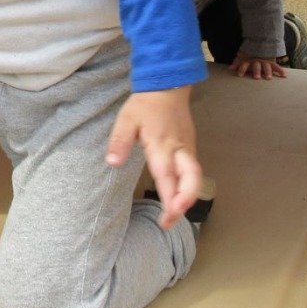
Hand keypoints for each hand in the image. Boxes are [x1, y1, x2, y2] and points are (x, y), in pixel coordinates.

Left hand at [105, 87, 201, 229]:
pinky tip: (177, 196)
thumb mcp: (126, 119)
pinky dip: (187, 186)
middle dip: (184, 203)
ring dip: (186, 197)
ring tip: (172, 214)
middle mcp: (179, 150)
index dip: (170, 198)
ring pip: (195, 176)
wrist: (167, 85)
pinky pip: (192, 170)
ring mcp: (188, 148)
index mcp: (162, 145)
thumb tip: (112, 163)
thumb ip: (119, 141)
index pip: (168, 176)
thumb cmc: (145, 104)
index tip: (166, 217)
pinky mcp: (190, 147)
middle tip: (170, 222)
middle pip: (192, 179)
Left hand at [229, 52, 285, 79]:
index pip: (244, 64)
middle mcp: (257, 61)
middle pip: (256, 66)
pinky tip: (284, 76)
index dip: (242, 69)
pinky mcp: (272, 62)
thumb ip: (237, 62)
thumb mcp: (242, 56)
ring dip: (267, 72)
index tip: (239, 75)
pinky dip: (280, 71)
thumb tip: (230, 68)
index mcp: (249, 60)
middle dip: (256, 71)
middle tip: (256, 78)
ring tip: (268, 78)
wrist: (260, 43)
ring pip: (266, 67)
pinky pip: (277, 66)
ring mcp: (265, 62)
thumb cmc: (249, 53)